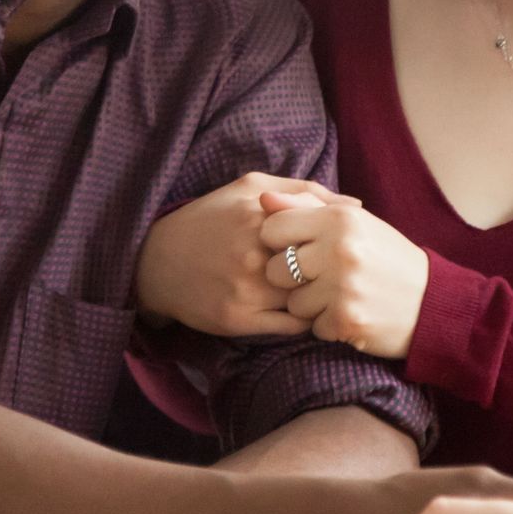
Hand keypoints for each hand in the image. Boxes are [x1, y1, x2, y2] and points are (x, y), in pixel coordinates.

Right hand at [136, 172, 357, 336]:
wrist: (157, 261)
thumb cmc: (210, 218)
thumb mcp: (250, 187)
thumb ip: (303, 190)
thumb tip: (355, 205)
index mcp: (261, 214)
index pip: (326, 229)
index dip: (340, 241)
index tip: (345, 246)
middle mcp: (254, 253)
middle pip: (321, 267)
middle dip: (337, 272)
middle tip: (345, 274)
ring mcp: (247, 289)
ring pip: (310, 299)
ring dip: (323, 298)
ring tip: (327, 292)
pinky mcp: (239, 320)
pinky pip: (293, 326)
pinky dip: (307, 319)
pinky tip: (306, 309)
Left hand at [259, 196, 429, 357]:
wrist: (431, 301)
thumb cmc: (386, 257)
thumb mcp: (354, 222)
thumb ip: (306, 206)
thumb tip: (264, 198)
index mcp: (340, 218)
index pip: (273, 227)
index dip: (279, 242)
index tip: (298, 249)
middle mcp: (340, 249)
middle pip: (275, 269)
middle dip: (289, 278)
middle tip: (317, 277)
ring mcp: (343, 287)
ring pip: (292, 303)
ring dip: (310, 305)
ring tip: (337, 296)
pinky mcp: (346, 320)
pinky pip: (312, 327)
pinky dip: (327, 324)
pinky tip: (349, 313)